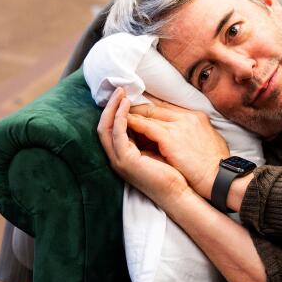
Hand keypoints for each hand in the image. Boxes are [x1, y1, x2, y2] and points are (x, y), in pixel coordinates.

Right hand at [97, 89, 189, 204]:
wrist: (177, 192)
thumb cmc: (170, 172)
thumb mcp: (154, 148)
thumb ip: (146, 135)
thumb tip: (146, 117)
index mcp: (122, 154)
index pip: (111, 128)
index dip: (114, 110)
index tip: (122, 94)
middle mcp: (116, 157)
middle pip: (104, 126)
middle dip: (110, 106)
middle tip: (118, 88)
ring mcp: (118, 159)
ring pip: (106, 128)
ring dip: (113, 108)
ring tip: (121, 93)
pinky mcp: (125, 160)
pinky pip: (117, 133)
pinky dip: (120, 117)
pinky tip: (126, 105)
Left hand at [125, 96, 230, 199]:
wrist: (222, 178)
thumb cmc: (216, 167)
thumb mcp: (208, 142)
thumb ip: (193, 135)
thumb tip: (182, 138)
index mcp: (196, 117)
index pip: (167, 107)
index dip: (150, 108)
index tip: (137, 107)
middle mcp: (188, 116)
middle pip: (156, 107)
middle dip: (138, 107)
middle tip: (120, 105)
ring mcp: (179, 125)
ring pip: (149, 114)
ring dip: (131, 114)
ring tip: (117, 114)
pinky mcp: (171, 137)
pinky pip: (146, 126)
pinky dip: (133, 124)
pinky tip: (122, 124)